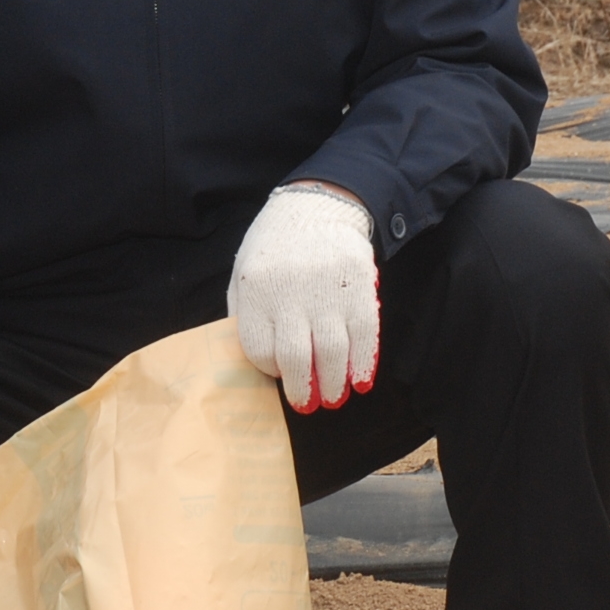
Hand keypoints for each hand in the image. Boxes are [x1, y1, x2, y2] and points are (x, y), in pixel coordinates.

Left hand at [228, 184, 379, 411]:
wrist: (316, 204)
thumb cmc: (275, 246)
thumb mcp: (245, 273)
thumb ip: (245, 314)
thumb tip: (256, 364)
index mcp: (257, 289)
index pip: (260, 348)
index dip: (271, 369)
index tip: (280, 373)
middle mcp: (291, 292)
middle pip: (297, 357)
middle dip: (303, 390)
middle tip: (309, 405)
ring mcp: (328, 290)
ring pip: (333, 352)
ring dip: (335, 383)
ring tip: (334, 398)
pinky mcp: (359, 287)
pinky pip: (365, 335)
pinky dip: (364, 363)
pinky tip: (361, 381)